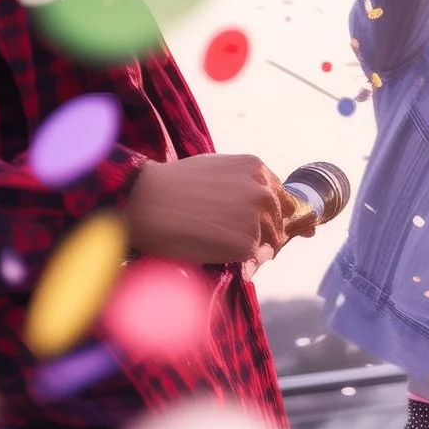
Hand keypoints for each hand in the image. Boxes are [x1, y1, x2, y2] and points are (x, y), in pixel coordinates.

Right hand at [123, 154, 295, 265]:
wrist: (147, 201)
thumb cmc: (172, 184)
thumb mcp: (215, 169)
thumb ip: (243, 184)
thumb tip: (261, 203)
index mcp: (256, 168)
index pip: (282, 196)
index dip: (277, 213)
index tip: (279, 226)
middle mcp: (262, 191)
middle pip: (279, 221)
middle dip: (266, 233)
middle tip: (238, 239)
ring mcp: (257, 218)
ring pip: (268, 241)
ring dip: (253, 247)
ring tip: (218, 241)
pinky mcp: (247, 243)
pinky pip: (251, 258)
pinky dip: (239, 260)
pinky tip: (214, 250)